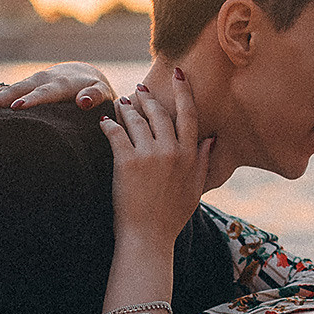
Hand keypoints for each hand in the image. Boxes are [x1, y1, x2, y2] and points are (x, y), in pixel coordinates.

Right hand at [0, 63, 113, 125]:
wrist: (81, 75)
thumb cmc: (95, 90)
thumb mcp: (103, 93)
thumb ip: (96, 95)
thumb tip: (85, 101)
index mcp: (59, 84)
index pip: (45, 92)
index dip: (32, 99)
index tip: (17, 107)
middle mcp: (38, 81)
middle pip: (13, 92)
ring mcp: (24, 85)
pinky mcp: (16, 90)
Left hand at [102, 76, 212, 249]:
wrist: (148, 237)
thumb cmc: (171, 217)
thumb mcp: (194, 189)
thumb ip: (202, 161)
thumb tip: (210, 139)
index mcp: (188, 155)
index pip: (188, 114)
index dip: (183, 91)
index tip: (179, 75)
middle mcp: (170, 150)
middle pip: (159, 113)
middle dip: (148, 98)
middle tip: (140, 89)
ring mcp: (148, 155)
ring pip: (136, 120)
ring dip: (127, 108)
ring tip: (120, 103)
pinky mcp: (127, 162)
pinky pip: (116, 134)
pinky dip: (108, 125)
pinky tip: (103, 122)